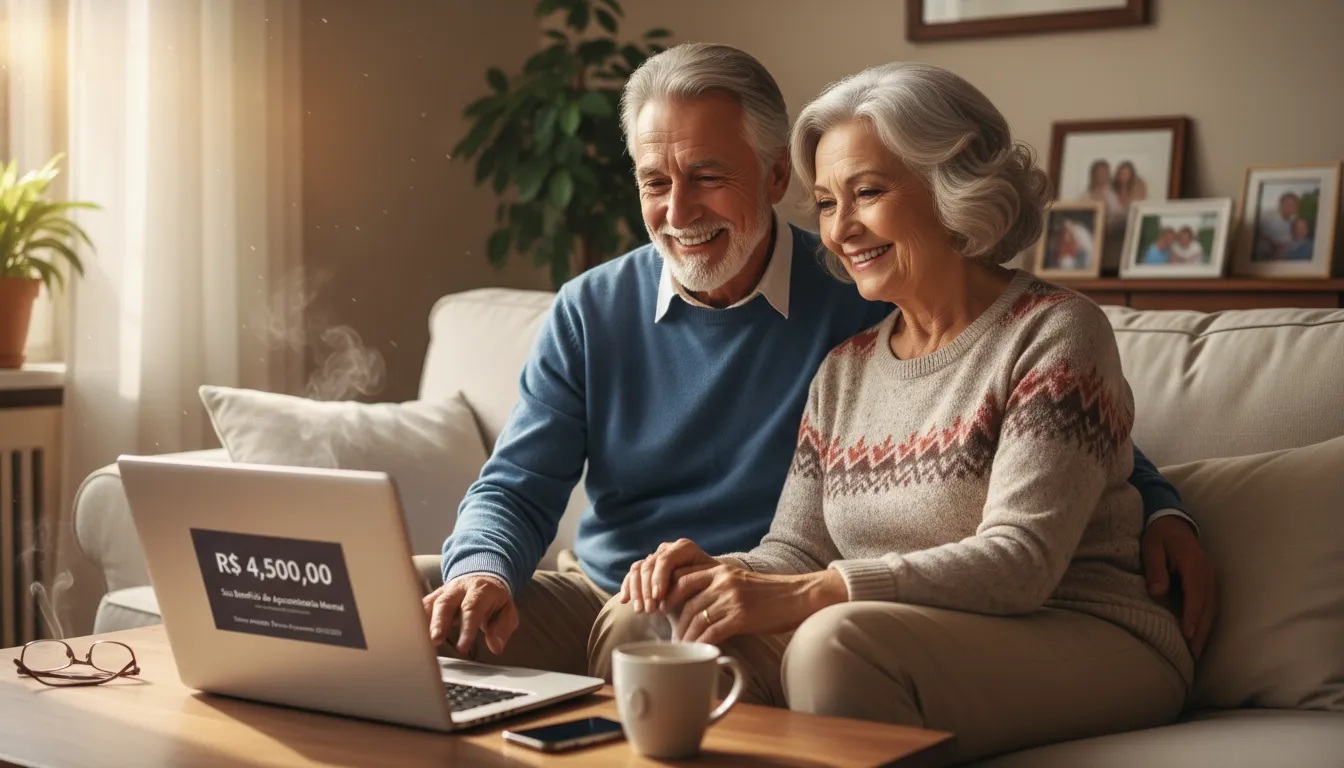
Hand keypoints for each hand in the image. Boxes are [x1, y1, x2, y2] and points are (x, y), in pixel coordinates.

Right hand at [423, 574, 518, 656]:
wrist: (483, 575)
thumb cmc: (494, 598)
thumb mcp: (507, 611)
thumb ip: (502, 628)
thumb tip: (496, 646)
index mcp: (480, 590)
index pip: (472, 608)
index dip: (466, 629)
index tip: (462, 648)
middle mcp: (459, 588)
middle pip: (445, 603)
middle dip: (439, 623)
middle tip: (435, 641)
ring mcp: (444, 591)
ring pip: (430, 604)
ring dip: (424, 623)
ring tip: (419, 641)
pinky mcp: (434, 597)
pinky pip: (421, 606)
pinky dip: (416, 620)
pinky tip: (412, 635)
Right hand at [618, 538, 720, 613]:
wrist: (706, 590)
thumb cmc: (710, 588)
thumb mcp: (706, 585)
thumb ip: (692, 585)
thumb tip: (678, 594)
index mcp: (684, 548)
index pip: (665, 560)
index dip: (659, 578)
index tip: (658, 598)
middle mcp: (667, 549)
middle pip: (649, 565)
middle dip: (647, 589)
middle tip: (649, 610)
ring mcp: (655, 557)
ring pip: (638, 569)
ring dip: (636, 591)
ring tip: (639, 611)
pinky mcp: (646, 568)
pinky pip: (632, 574)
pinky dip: (627, 587)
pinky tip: (624, 601)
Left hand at [669, 566, 847, 644]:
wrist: (798, 597)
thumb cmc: (769, 595)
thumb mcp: (740, 582)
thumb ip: (718, 588)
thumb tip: (695, 607)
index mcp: (720, 569)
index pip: (682, 578)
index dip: (668, 594)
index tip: (661, 609)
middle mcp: (723, 581)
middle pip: (686, 600)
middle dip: (674, 620)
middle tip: (671, 635)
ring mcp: (731, 598)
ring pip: (696, 618)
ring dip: (686, 636)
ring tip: (683, 647)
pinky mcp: (741, 616)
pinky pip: (712, 631)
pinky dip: (702, 643)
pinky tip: (699, 651)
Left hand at [1143, 516, 1217, 658]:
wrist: (1172, 520)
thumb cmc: (1159, 534)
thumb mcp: (1151, 547)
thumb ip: (1155, 569)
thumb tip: (1158, 592)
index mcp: (1193, 563)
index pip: (1195, 594)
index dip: (1192, 615)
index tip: (1187, 634)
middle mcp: (1207, 572)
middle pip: (1208, 606)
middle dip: (1201, 631)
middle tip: (1194, 654)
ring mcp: (1211, 576)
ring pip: (1212, 608)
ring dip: (1206, 630)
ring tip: (1198, 651)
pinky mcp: (1209, 580)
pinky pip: (1211, 604)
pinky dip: (1207, 621)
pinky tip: (1201, 635)